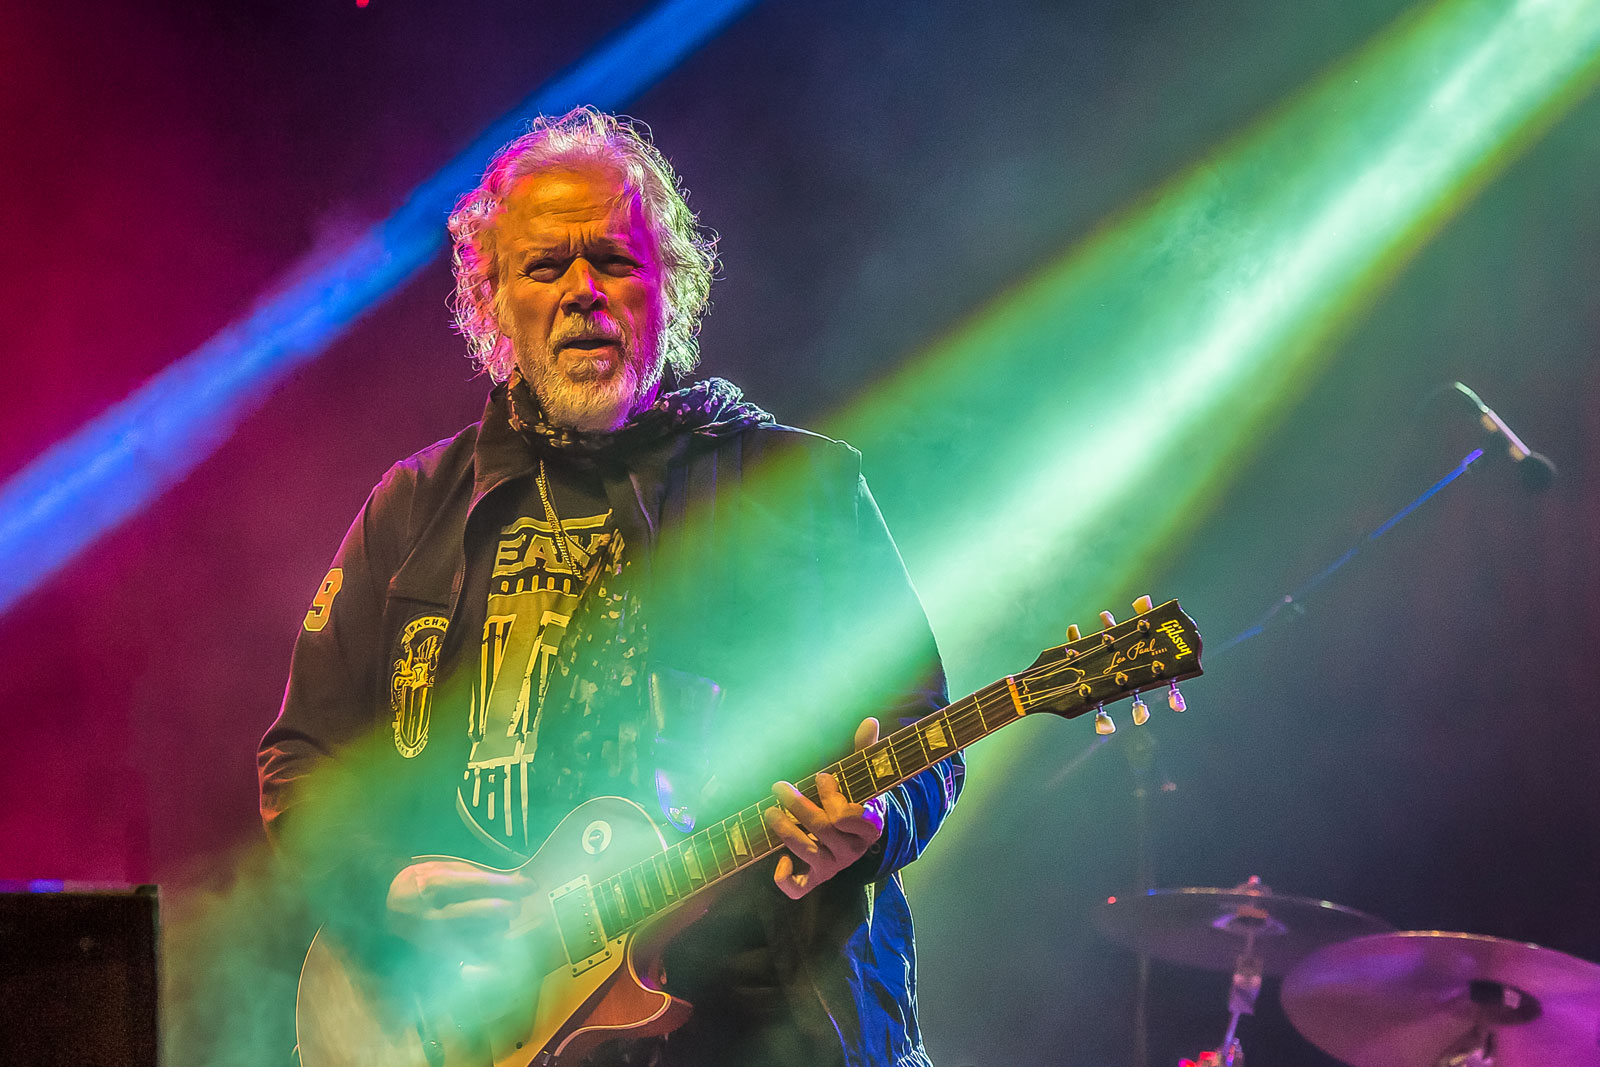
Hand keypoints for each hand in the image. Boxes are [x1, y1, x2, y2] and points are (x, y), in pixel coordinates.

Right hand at [386, 859, 538, 950]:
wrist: (382, 909)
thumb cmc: (418, 883)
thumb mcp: (441, 868)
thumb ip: (477, 874)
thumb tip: (516, 880)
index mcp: (433, 884)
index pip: (479, 884)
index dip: (509, 885)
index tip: (530, 885)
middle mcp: (433, 913)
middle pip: (485, 912)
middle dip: (509, 907)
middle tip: (516, 904)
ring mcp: (434, 939)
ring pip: (484, 936)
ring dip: (501, 927)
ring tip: (502, 918)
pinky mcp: (437, 958)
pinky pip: (474, 956)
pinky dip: (490, 946)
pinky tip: (493, 937)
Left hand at [765, 717, 887, 898]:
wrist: (854, 839)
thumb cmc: (853, 801)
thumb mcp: (861, 778)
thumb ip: (864, 753)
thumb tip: (869, 721)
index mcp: (869, 827)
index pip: (849, 816)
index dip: (832, 796)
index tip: (822, 776)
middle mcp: (853, 850)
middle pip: (822, 829)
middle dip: (797, 805)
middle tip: (778, 787)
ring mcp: (833, 866)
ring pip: (807, 852)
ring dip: (784, 830)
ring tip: (768, 812)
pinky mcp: (814, 879)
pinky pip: (799, 888)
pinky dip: (786, 878)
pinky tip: (778, 862)